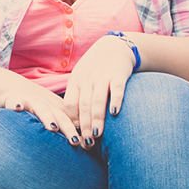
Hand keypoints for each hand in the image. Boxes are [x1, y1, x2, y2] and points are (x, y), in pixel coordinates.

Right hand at [1, 82, 81, 147]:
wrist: (17, 88)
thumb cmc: (41, 107)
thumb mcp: (56, 114)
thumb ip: (68, 127)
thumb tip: (87, 146)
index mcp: (61, 110)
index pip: (73, 121)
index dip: (81, 131)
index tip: (89, 145)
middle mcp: (50, 106)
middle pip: (61, 117)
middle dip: (68, 129)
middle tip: (75, 141)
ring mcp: (34, 103)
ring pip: (43, 110)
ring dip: (48, 118)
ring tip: (52, 127)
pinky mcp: (18, 100)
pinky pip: (18, 102)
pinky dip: (18, 104)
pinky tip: (17, 108)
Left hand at [63, 33, 136, 148]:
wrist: (114, 46)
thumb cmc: (95, 68)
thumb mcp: (81, 78)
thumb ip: (76, 96)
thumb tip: (70, 123)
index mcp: (75, 82)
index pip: (69, 104)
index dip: (71, 121)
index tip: (75, 135)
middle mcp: (87, 79)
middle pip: (83, 105)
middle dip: (84, 125)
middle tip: (85, 143)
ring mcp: (102, 76)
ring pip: (97, 100)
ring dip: (97, 118)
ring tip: (96, 134)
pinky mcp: (118, 74)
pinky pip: (116, 88)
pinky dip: (115, 100)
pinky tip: (115, 112)